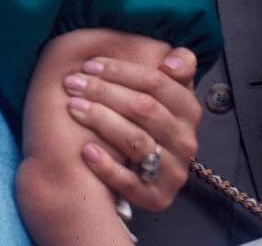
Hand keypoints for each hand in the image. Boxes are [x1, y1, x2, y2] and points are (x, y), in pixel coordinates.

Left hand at [62, 43, 201, 212]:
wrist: (155, 170)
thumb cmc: (153, 118)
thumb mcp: (171, 89)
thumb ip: (179, 65)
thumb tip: (169, 63)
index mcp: (189, 109)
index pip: (156, 82)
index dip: (121, 71)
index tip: (89, 65)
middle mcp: (186, 140)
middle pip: (143, 109)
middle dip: (103, 92)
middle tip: (72, 84)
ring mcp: (173, 171)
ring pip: (135, 142)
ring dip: (101, 122)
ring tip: (73, 108)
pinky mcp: (158, 199)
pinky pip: (130, 183)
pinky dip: (106, 166)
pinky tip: (85, 150)